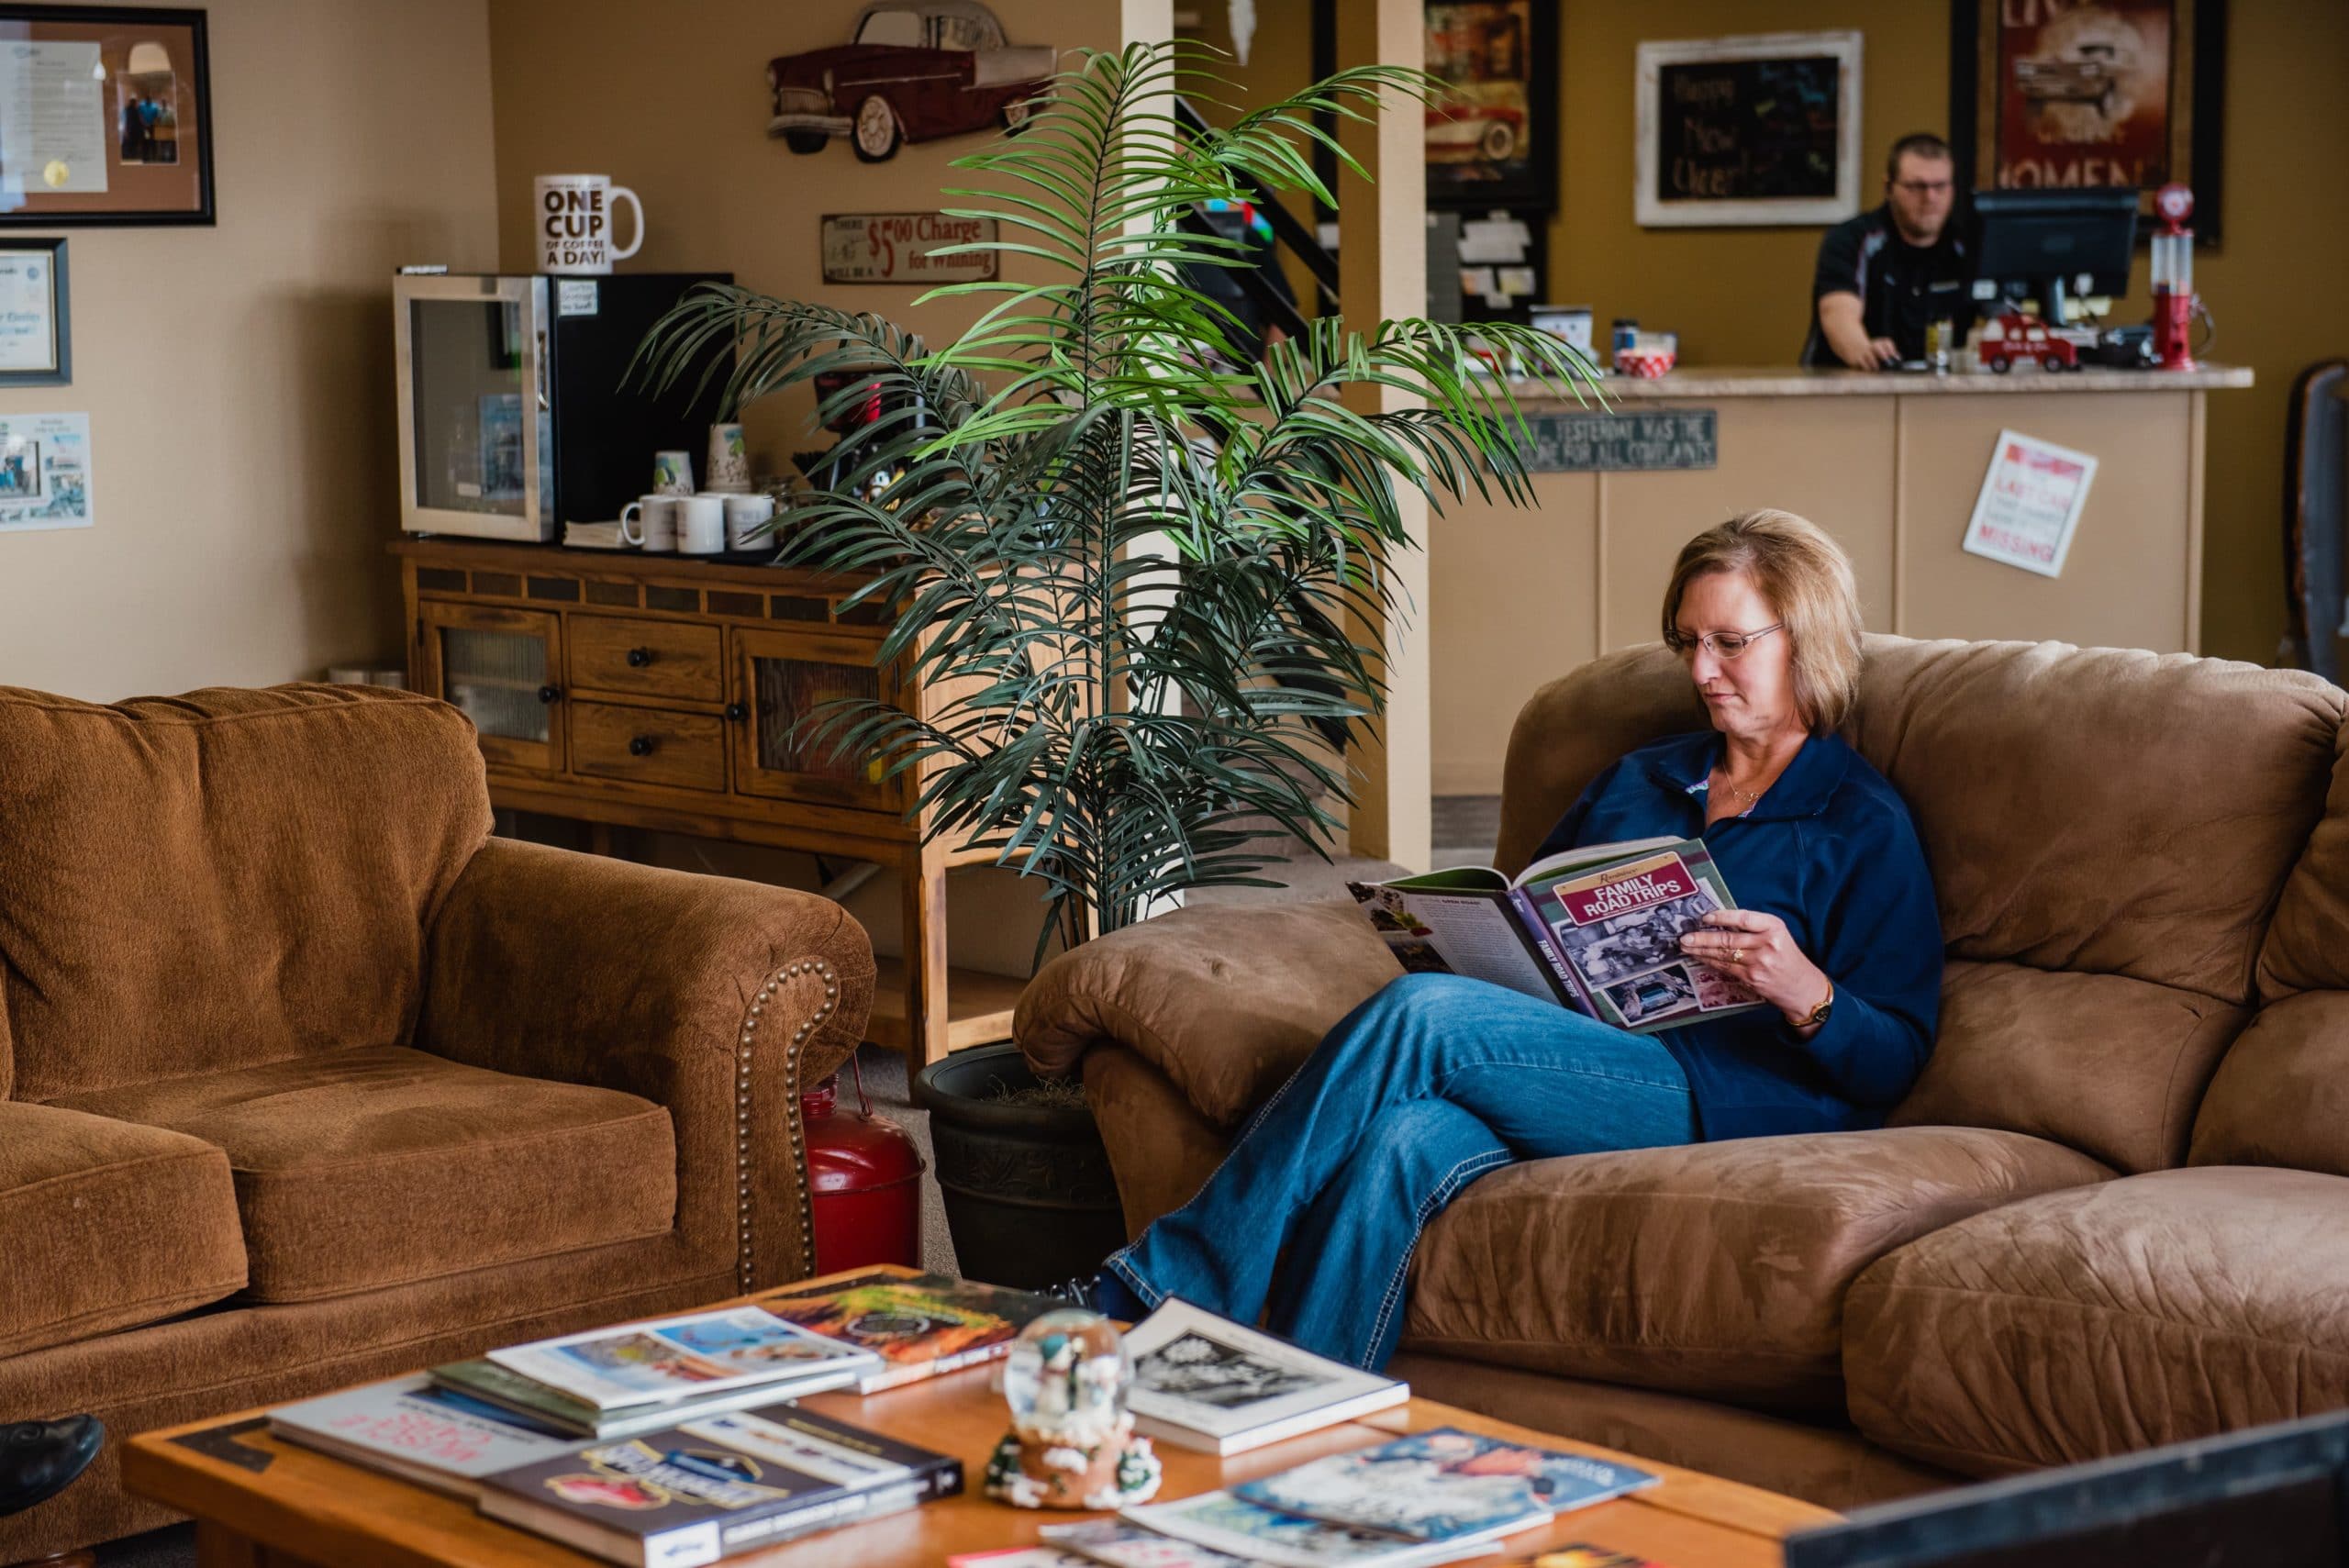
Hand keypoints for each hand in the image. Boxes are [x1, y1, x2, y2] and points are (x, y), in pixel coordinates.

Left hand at [1678, 910, 1831, 1026]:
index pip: (1745, 918)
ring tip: (1686, 947)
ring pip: (1723, 955)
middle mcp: (1767, 944)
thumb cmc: (1788, 958)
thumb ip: (1755, 928)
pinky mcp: (1752, 978)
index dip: (1723, 917)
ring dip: (1701, 951)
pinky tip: (1700, 958)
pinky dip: (1711, 962)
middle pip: (1728, 939)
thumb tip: (1720, 922)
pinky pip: (1726, 968)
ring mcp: (1759, 963)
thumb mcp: (1778, 935)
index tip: (1705, 917)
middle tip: (1684, 937)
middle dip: (1702, 938)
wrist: (1803, 988)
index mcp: (1774, 927)